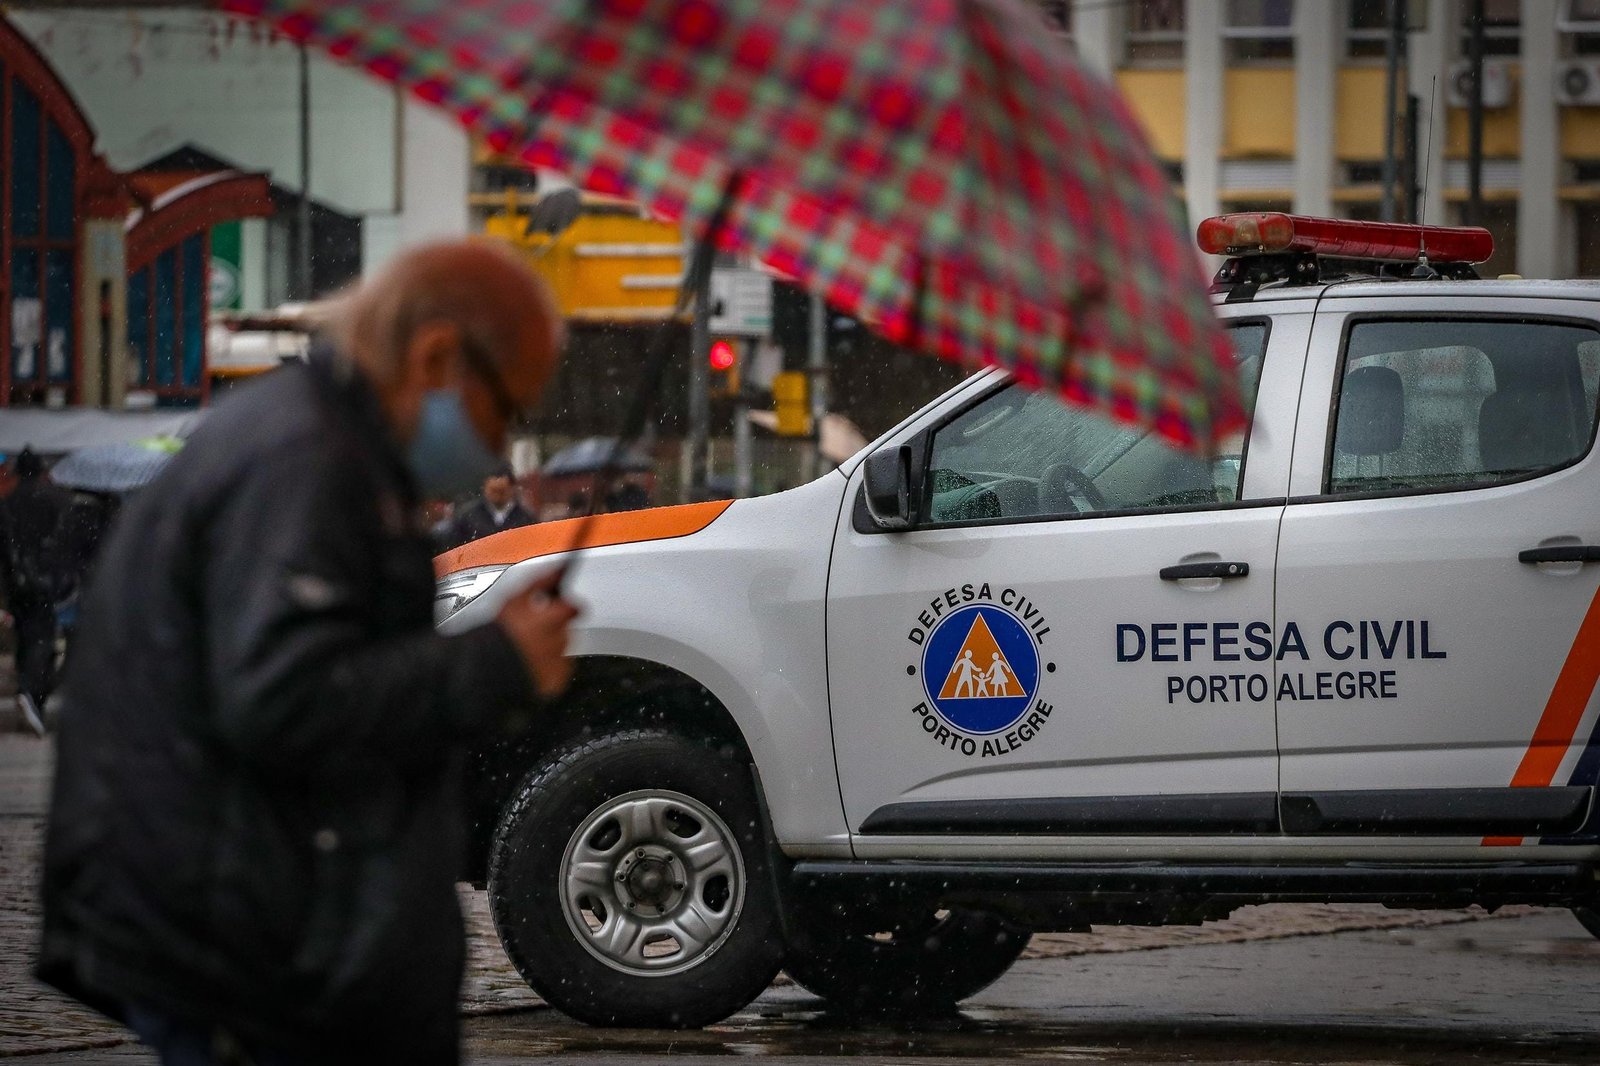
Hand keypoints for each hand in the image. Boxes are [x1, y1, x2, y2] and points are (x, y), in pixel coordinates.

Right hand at [495, 566, 579, 698]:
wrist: (489, 671)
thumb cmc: (499, 636)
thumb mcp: (515, 600)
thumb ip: (541, 582)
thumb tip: (558, 569)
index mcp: (551, 619)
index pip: (575, 607)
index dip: (566, 605)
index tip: (560, 605)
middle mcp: (559, 640)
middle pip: (566, 627)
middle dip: (553, 626)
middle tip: (532, 628)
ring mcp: (559, 661)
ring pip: (561, 647)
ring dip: (549, 645)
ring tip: (525, 647)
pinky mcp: (557, 679)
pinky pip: (557, 667)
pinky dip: (547, 665)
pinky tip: (528, 661)